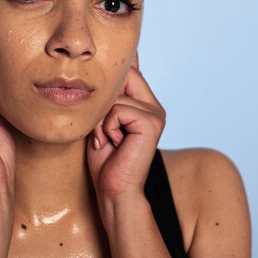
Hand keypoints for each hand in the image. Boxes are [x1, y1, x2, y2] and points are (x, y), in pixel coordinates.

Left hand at [87, 61, 165, 200]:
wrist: (113, 191)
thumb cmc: (105, 159)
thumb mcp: (101, 120)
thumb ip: (108, 96)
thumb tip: (103, 66)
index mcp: (145, 104)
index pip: (128, 72)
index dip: (110, 85)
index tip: (104, 115)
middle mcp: (154, 107)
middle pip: (124, 75)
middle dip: (104, 101)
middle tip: (103, 128)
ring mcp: (156, 114)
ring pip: (115, 96)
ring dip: (101, 119)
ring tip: (107, 139)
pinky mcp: (151, 123)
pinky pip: (118, 110)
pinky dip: (107, 127)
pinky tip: (114, 144)